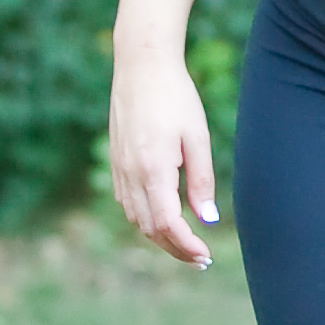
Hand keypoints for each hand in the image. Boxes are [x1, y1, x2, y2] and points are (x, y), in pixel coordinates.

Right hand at [107, 49, 219, 268]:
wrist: (141, 66)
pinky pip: (127, 202)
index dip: (186, 246)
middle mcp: (130, 174)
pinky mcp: (116, 161)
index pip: (166, 224)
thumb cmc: (175, 96)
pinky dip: (145, 218)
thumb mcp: (197, 137)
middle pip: (149, 229)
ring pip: (136, 219)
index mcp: (153, 169)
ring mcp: (119, 168)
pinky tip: (163, 216)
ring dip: (159, 236)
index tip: (206, 255)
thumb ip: (202, 181)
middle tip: (202, 259)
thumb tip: (208, 220)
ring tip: (186, 243)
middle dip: (175, 249)